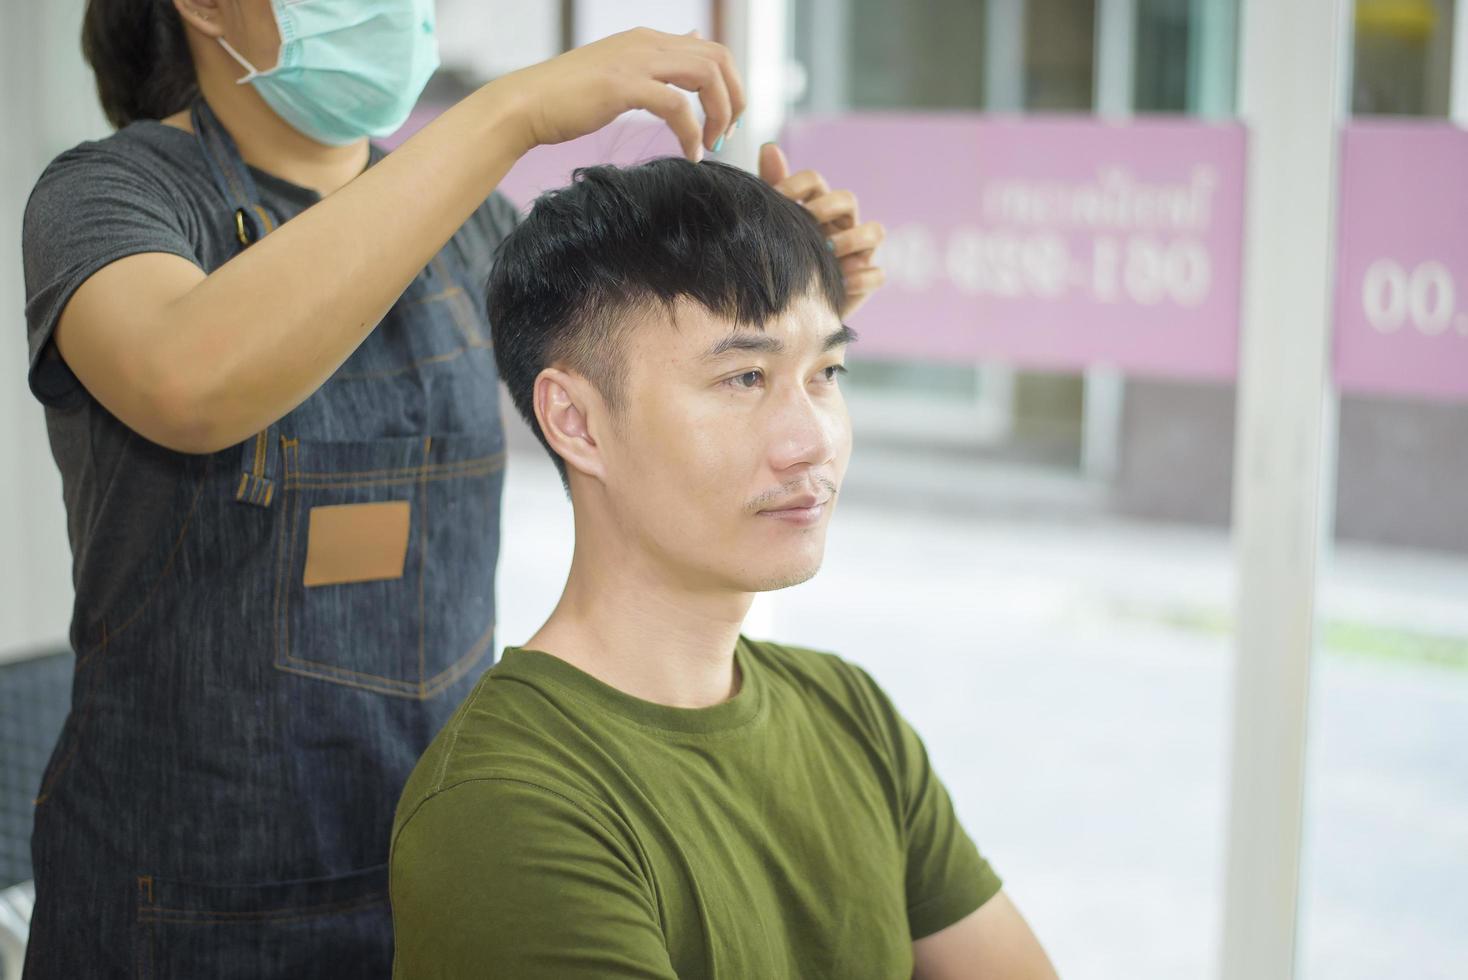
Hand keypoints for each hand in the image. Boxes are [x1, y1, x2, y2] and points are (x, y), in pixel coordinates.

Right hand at [495, 27, 743, 163]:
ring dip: (719, 114)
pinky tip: (689, 155)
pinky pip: (678, 107)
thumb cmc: (568, 98)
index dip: (730, 85)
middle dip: (734, 99)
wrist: (525, 105)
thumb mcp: (621, 68)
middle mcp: (646, 42)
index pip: (712, 49)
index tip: (725, 121)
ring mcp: (635, 61)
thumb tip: (692, 40)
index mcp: (648, 39)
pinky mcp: (623, 87)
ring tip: (711, 146)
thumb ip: (659, 58)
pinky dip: (692, 133)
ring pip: (706, 76)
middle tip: (726, 135)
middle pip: (719, 58)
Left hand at [759, 142, 886, 318]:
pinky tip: (841, 283)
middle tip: (807, 223)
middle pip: (847, 199)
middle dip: (827, 207)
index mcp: (815, 206)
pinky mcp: (865, 281)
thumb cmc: (781, 263)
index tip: (774, 201)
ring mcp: (857, 252)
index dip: (795, 186)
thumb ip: (772, 189)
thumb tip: (769, 147)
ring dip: (852, 239)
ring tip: (829, 252)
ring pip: (875, 231)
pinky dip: (862, 278)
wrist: (784, 313)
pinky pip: (877, 274)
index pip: (814, 181)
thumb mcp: (773, 228)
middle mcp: (840, 224)